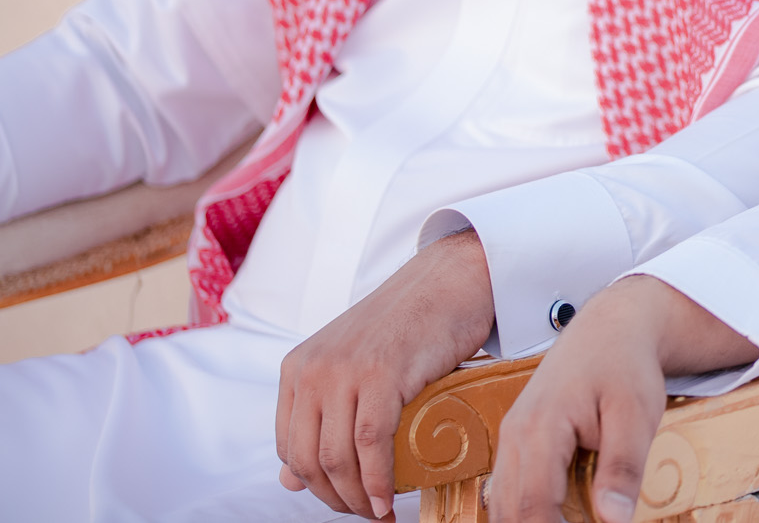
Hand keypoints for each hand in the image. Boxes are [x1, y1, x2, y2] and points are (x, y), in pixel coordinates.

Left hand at [275, 228, 496, 518]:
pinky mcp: (381, 374)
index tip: (347, 500)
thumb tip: (288, 481)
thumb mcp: (353, 367)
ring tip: (380, 513)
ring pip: (336, 458)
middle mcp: (312, 369)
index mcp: (297, 367)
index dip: (315, 486)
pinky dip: (378, 481)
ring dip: (357, 498)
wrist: (450, 279)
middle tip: (367, 513)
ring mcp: (344, 370)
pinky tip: (388, 500)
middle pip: (309, 460)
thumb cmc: (410, 324)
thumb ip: (321, 416)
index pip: (289, 448)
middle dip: (335, 499)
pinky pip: (370, 444)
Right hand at [490, 275, 758, 522]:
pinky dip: (526, 510)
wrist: (611, 328)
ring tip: (569, 521)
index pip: (535, 506)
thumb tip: (613, 520)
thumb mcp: (637, 414)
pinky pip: (508, 488)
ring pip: (503, 503)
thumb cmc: (625, 364)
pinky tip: (556, 516)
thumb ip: (622, 467)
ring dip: (529, 522)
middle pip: (511, 510)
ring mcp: (511, 437)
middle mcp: (515, 435)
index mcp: (541, 428)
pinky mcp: (518, 441)